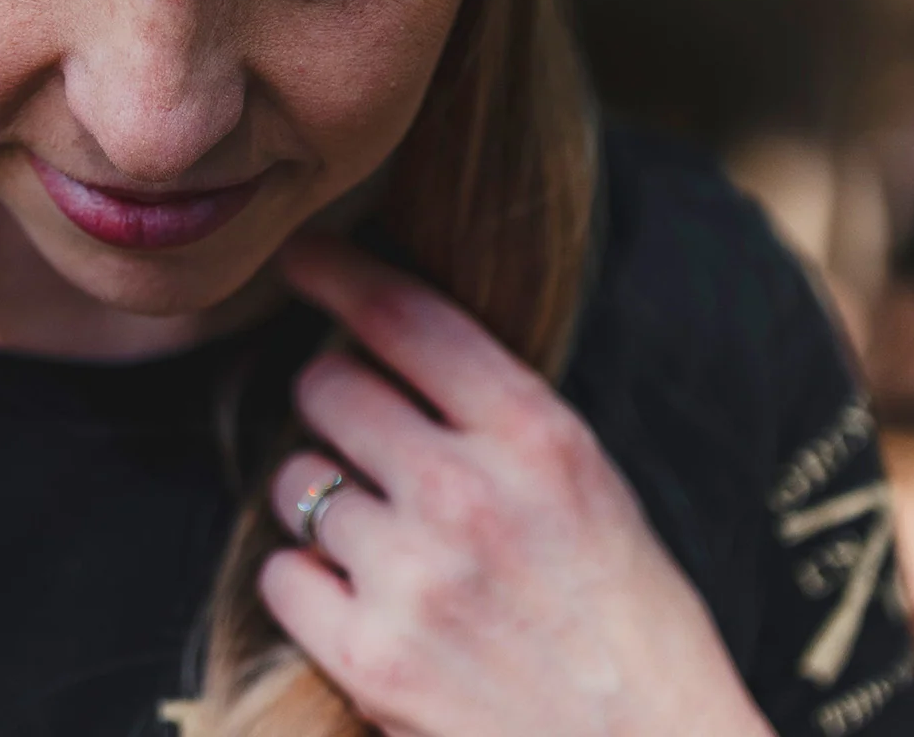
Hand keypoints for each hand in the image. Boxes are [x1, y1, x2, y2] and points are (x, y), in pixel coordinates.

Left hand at [260, 236, 774, 736]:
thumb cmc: (631, 630)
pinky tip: (359, 602)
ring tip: (378, 542)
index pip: (406, 315)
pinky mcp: (372, 657)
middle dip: (331, 405)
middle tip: (363, 443)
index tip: (299, 255)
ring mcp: (414, 577)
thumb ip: (500, 414)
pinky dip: (308, 585)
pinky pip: (282, 574)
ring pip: (295, 481)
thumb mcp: (592, 486)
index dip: (338, 270)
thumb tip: (389, 341)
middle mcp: (468, 494)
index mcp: (538, 437)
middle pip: (326, 386)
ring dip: (319, 502)